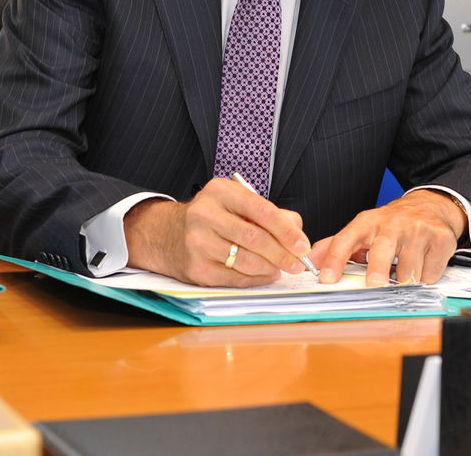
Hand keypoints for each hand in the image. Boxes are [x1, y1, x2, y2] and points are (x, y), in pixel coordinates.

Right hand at [124, 178, 313, 286]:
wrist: (166, 235)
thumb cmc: (212, 217)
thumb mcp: (236, 202)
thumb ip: (270, 213)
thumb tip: (297, 232)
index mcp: (220, 192)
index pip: (262, 211)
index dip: (287, 231)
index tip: (303, 245)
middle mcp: (205, 214)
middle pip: (255, 239)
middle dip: (282, 254)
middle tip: (297, 263)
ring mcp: (198, 243)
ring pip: (247, 261)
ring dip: (270, 268)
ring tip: (281, 268)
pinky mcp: (196, 268)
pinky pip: (235, 278)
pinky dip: (255, 279)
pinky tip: (264, 275)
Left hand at [310, 189, 466, 286]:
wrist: (431, 206)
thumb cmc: (393, 224)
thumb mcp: (364, 229)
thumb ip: (336, 245)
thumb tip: (310, 261)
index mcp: (368, 222)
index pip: (346, 239)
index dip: (334, 259)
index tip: (327, 279)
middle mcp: (393, 224)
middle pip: (382, 250)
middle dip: (377, 268)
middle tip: (375, 284)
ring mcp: (419, 230)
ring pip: (409, 270)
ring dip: (405, 279)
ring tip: (405, 269)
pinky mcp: (441, 240)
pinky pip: (430, 273)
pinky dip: (425, 277)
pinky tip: (422, 265)